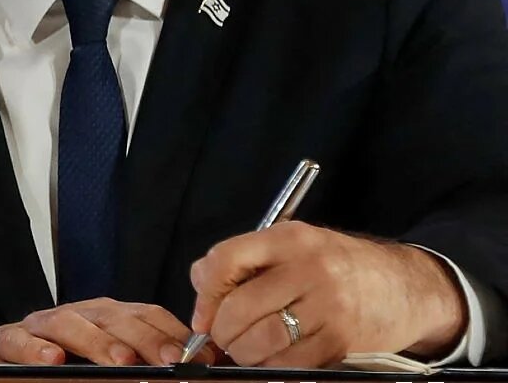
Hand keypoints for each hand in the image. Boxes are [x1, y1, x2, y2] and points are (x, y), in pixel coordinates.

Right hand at [0, 298, 205, 365]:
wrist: (11, 377)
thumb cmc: (66, 376)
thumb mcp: (108, 371)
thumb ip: (142, 366)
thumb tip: (201, 367)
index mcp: (104, 321)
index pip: (143, 314)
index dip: (172, 332)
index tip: (200, 357)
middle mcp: (74, 317)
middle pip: (111, 316)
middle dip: (145, 338)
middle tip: (171, 361)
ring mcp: (36, 327)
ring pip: (66, 321)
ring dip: (96, 341)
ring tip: (121, 363)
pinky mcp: (2, 342)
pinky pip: (14, 339)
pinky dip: (33, 347)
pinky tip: (53, 359)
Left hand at [189, 221, 465, 367]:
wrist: (405, 286)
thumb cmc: (336, 265)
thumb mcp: (293, 246)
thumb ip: (243, 259)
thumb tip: (199, 284)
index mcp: (289, 238)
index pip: (226, 260)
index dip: (204, 294)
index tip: (202, 316)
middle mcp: (309, 269)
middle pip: (240, 307)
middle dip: (221, 332)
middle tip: (222, 339)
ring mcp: (329, 306)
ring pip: (262, 340)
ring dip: (243, 353)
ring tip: (245, 350)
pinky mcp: (343, 340)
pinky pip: (290, 363)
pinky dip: (271, 367)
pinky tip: (271, 360)